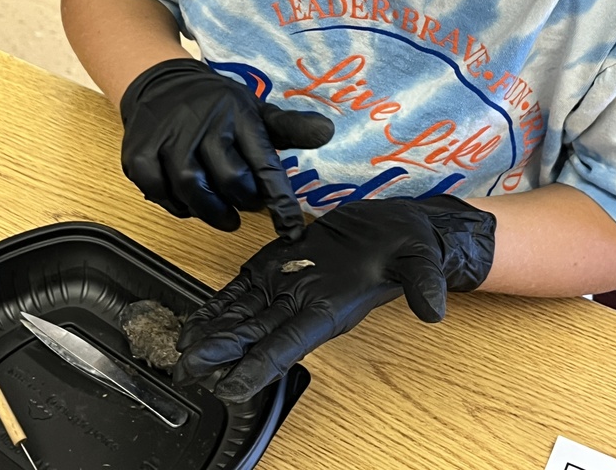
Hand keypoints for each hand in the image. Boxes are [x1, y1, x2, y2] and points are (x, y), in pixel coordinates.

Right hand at [119, 57, 333, 239]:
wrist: (161, 82)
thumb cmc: (218, 105)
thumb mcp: (256, 109)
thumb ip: (290, 127)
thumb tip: (328, 131)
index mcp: (239, 115)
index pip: (265, 163)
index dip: (280, 201)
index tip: (292, 231)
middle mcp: (205, 124)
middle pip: (230, 181)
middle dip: (243, 203)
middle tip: (246, 206)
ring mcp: (169, 138)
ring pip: (193, 190)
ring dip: (211, 211)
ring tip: (222, 214)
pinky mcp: (139, 152)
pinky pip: (159, 192)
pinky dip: (175, 205)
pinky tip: (187, 201)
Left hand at [173, 195, 495, 401]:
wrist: (397, 226)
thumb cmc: (409, 247)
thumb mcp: (420, 262)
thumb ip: (424, 285)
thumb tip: (435, 309)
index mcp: (329, 312)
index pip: (289, 347)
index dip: (258, 367)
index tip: (229, 388)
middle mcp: (301, 306)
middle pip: (253, 337)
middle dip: (219, 355)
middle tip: (185, 368)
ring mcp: (286, 286)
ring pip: (240, 316)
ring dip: (210, 333)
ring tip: (179, 347)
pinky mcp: (276, 265)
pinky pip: (241, 289)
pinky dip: (217, 305)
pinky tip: (195, 316)